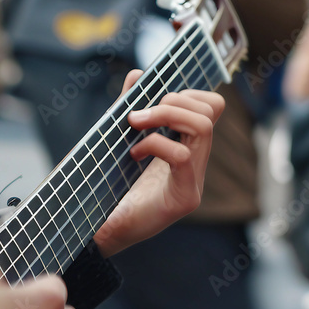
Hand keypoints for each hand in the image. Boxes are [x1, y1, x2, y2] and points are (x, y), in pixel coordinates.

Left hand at [92, 69, 223, 256]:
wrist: (97, 233)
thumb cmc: (106, 189)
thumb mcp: (119, 141)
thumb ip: (130, 108)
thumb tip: (138, 75)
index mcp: (186, 148)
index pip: (211, 107)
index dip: (186, 93)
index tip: (152, 101)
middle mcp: (196, 164)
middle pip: (210, 111)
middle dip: (173, 100)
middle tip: (138, 115)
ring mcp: (194, 182)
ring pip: (203, 127)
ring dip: (165, 115)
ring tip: (135, 125)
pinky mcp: (184, 198)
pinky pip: (182, 156)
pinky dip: (155, 144)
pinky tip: (134, 152)